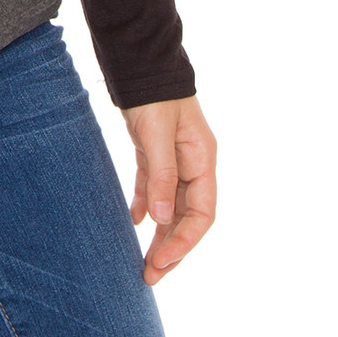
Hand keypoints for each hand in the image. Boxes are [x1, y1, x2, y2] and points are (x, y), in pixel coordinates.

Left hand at [121, 95, 216, 285]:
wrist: (140, 60)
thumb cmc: (153, 94)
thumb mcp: (156, 135)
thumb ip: (161, 176)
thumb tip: (161, 221)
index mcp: (203, 160)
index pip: (203, 214)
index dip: (185, 241)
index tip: (162, 262)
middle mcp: (194, 163)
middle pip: (188, 216)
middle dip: (172, 247)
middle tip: (150, 276)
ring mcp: (176, 158)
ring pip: (171, 206)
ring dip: (160, 234)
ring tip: (143, 262)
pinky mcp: (155, 151)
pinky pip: (155, 187)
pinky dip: (146, 206)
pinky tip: (133, 221)